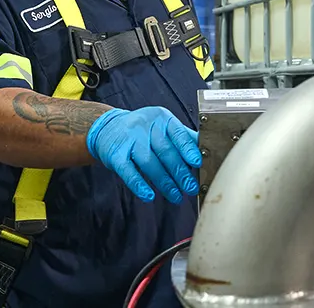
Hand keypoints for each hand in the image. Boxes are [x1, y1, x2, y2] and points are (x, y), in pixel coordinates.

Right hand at [86, 107, 202, 202]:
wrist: (107, 127)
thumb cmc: (142, 130)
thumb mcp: (162, 127)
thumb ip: (182, 138)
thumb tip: (206, 152)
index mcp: (161, 118)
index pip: (178, 133)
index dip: (188, 149)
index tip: (198, 163)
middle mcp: (145, 126)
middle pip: (165, 151)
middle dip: (180, 172)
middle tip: (190, 188)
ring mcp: (129, 139)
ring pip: (149, 163)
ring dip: (164, 183)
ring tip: (175, 196)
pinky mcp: (115, 154)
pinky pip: (128, 171)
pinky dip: (139, 185)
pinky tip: (148, 196)